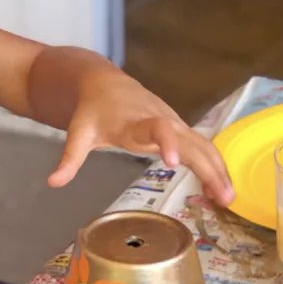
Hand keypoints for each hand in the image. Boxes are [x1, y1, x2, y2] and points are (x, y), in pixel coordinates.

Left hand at [47, 70, 234, 205]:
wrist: (103, 84)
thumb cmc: (91, 110)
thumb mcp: (78, 134)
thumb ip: (69, 159)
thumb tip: (53, 182)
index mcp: (135, 121)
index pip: (156, 128)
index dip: (166, 142)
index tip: (174, 160)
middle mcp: (161, 120)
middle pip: (192, 141)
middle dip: (209, 167)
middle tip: (223, 197)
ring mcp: (174, 123)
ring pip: (203, 145)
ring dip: (218, 169)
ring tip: (229, 200)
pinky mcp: (179, 128)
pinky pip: (203, 146)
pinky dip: (215, 165)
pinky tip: (222, 188)